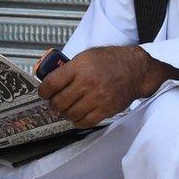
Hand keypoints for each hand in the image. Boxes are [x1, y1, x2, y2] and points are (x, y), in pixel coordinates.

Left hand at [39, 46, 178, 127]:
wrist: (135, 70)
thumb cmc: (110, 61)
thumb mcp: (86, 56)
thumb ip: (69, 68)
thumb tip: (50, 79)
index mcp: (80, 67)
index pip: (52, 83)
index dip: (43, 91)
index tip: (43, 93)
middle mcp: (87, 83)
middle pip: (59, 102)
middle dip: (53, 104)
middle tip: (54, 102)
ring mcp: (97, 98)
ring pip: (70, 114)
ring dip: (64, 113)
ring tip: (65, 109)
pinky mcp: (106, 109)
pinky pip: (85, 122)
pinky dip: (77, 121)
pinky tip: (76, 116)